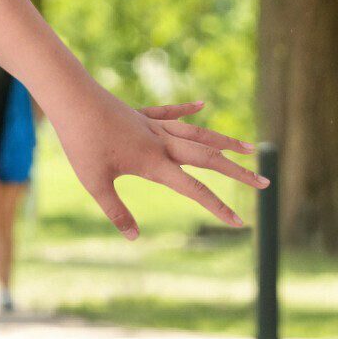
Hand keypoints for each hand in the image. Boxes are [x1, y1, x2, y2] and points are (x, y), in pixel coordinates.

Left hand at [48, 86, 264, 239]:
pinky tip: (202, 104)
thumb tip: (134, 238)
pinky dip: (188, 110)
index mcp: (155, 163)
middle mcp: (162, 143)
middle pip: (210, 159)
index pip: (195, 190)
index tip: (240, 222)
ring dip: (225, 141)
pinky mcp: (141, 114)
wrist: (72, 100)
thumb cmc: (81, 143)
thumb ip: (116, 211)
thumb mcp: (95, 183)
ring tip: (249, 147)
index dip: (218, 207)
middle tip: (265, 183)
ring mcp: (154, 125)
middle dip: (238, 173)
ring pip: (199, 134)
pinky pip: (171, 112)